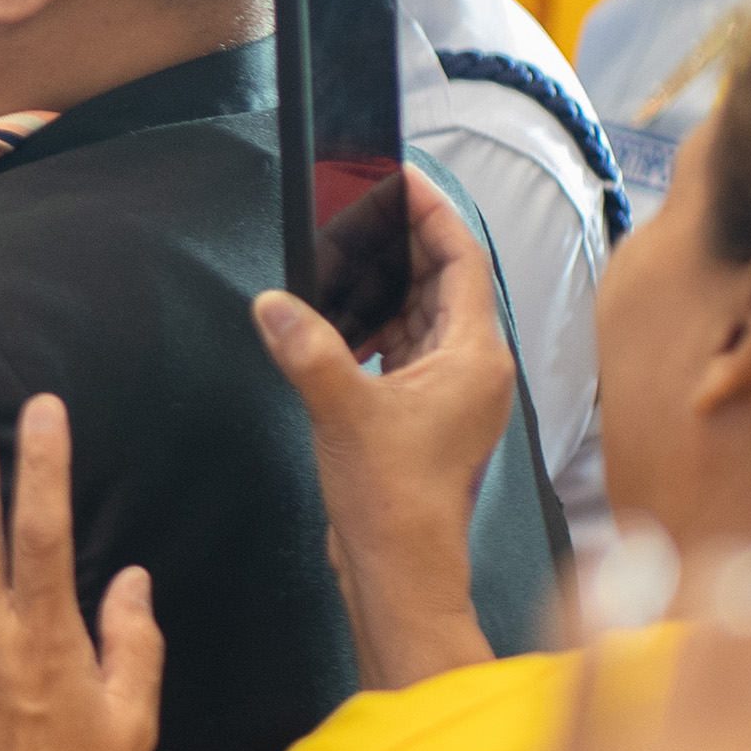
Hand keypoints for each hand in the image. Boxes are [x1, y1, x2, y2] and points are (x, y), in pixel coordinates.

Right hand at [254, 168, 515, 688]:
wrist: (401, 570)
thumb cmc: (396, 502)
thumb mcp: (343, 410)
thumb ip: (308, 346)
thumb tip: (275, 303)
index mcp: (475, 358)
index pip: (462, 260)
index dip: (431, 213)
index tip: (400, 179)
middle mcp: (472, 370)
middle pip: (444, 282)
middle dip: (403, 242)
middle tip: (362, 205)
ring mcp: (450, 395)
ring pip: (422, 315)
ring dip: (385, 283)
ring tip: (343, 253)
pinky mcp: (424, 416)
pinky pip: (403, 349)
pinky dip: (374, 325)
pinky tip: (340, 318)